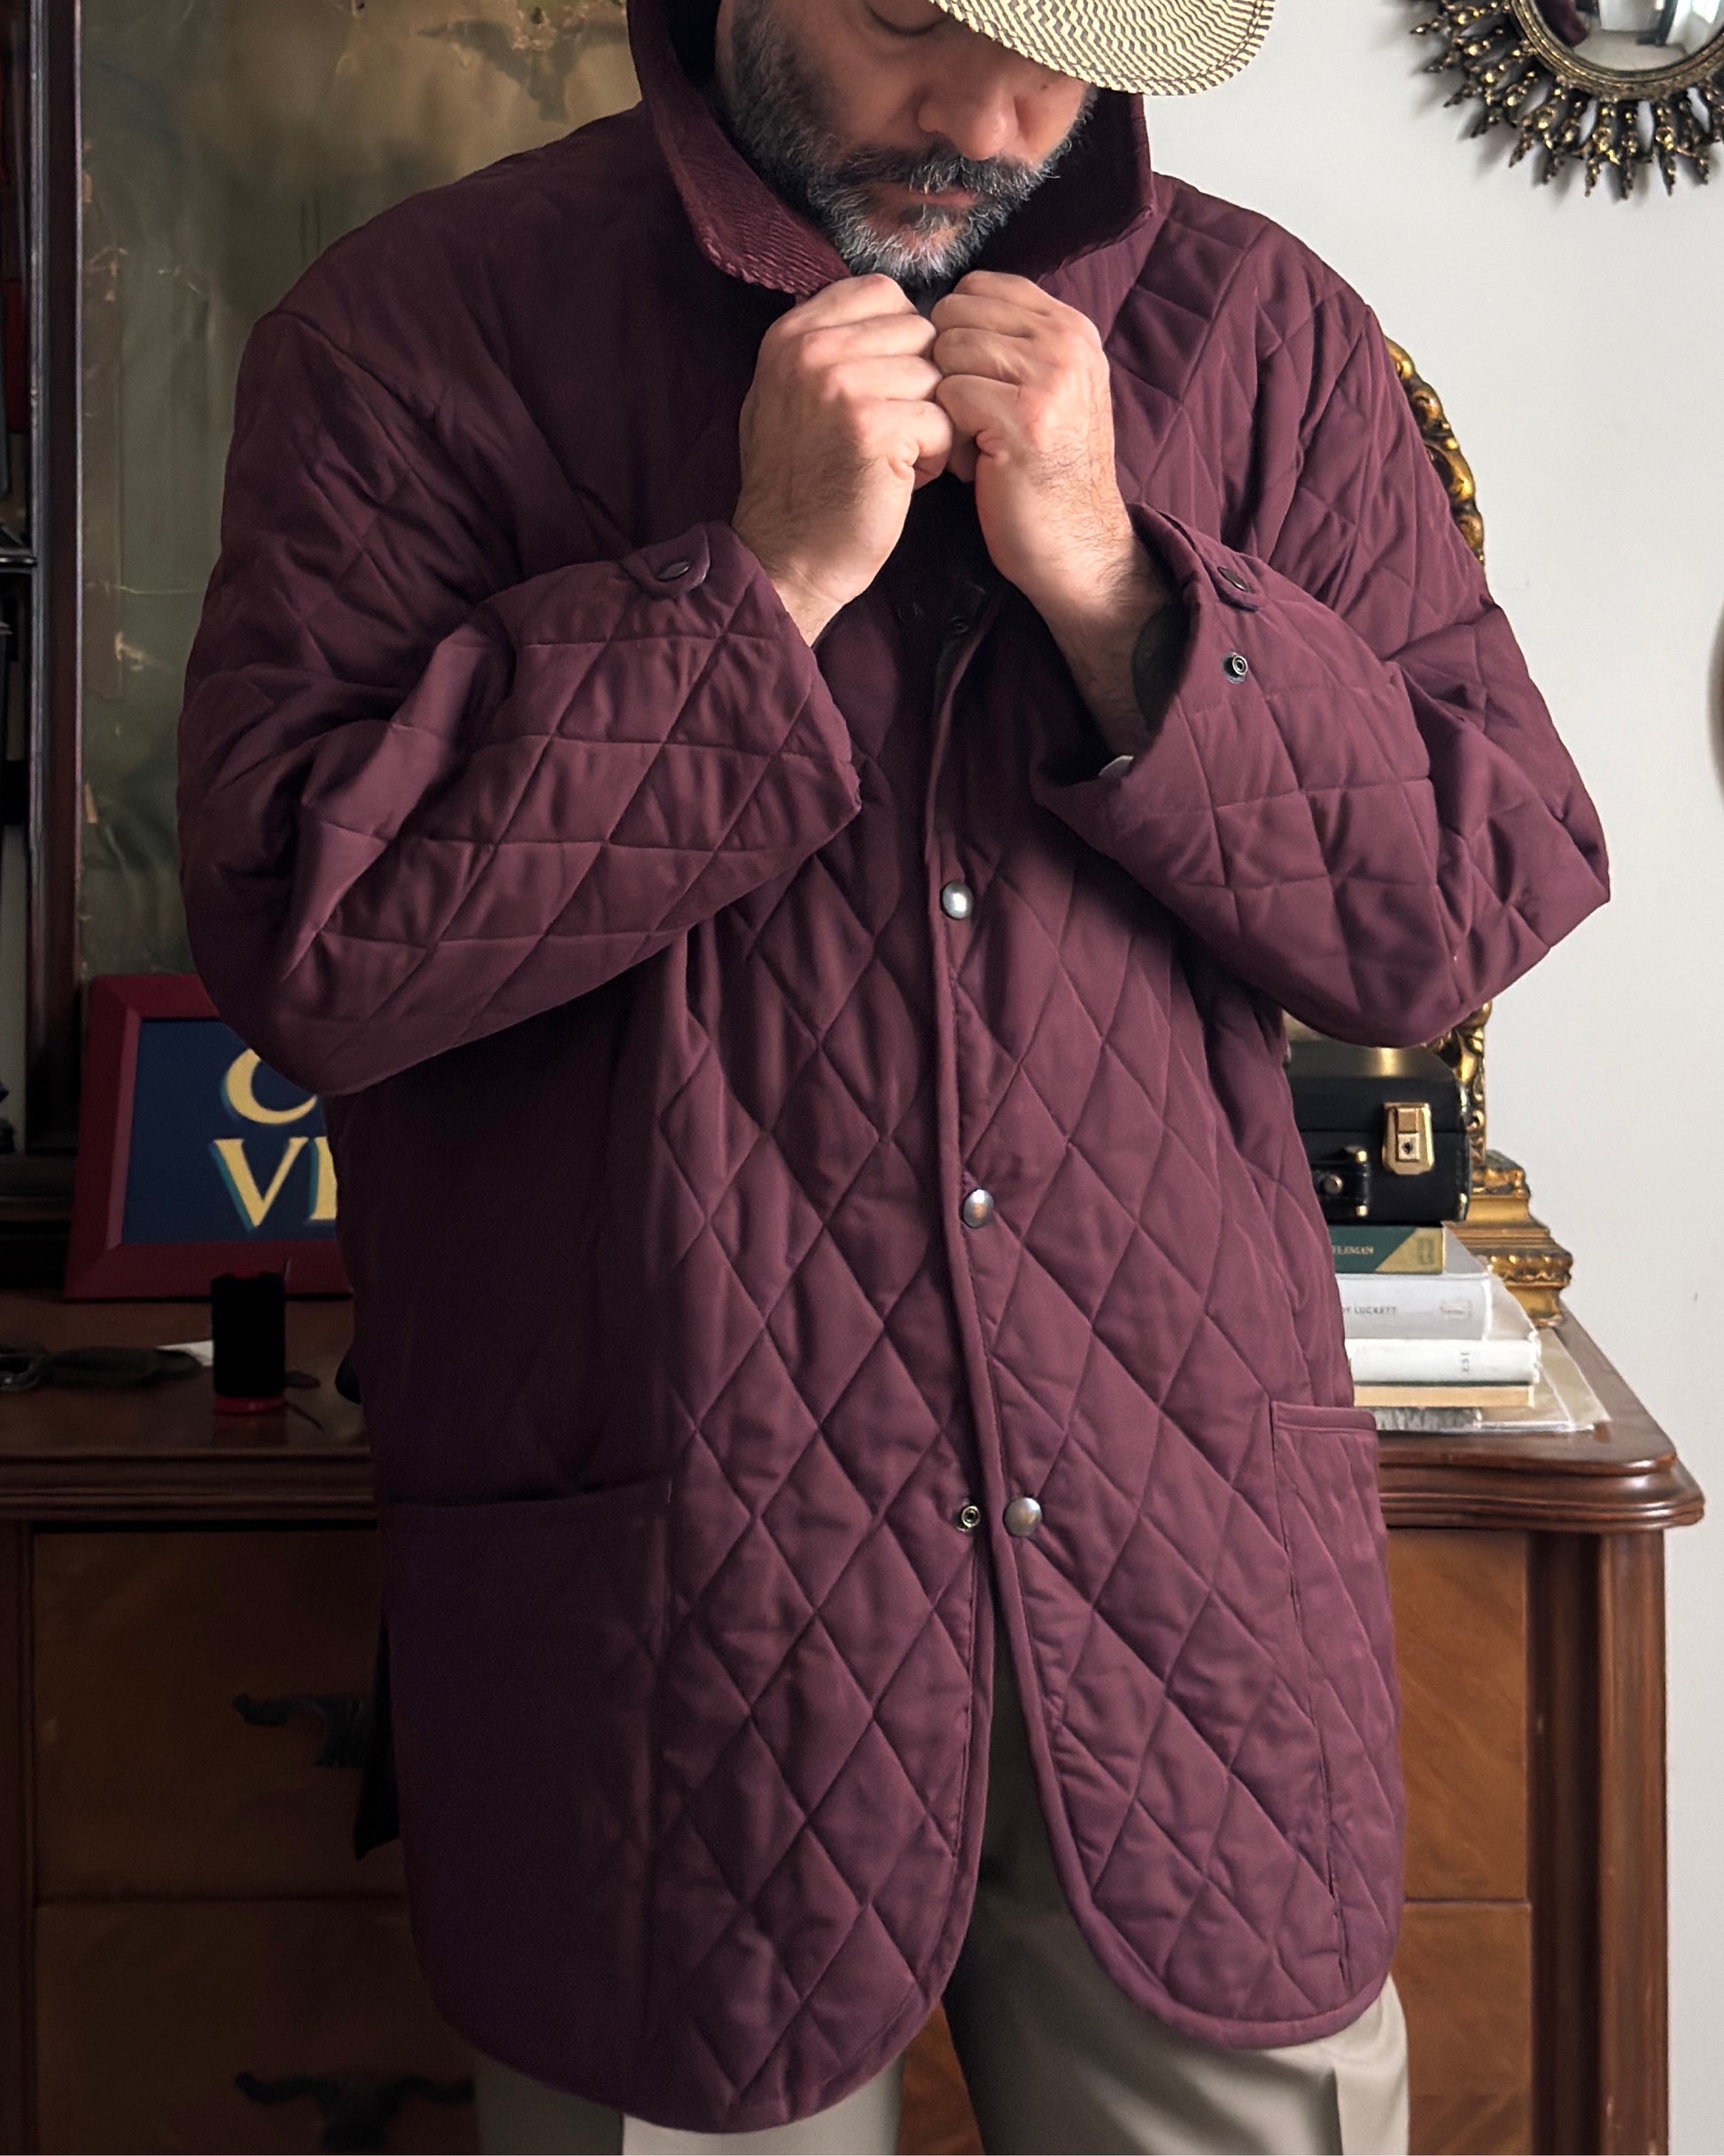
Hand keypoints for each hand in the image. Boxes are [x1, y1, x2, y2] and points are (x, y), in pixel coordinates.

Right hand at [733, 275, 953, 645]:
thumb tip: (887, 310)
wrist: (785, 559)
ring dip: (931, 421)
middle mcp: (811, 350)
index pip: (882, 293)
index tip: (889, 387)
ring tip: (900, 458)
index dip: (903, 341)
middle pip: (917, 331)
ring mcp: (841, 385)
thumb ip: (827, 348)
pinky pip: (943, 420)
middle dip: (922, 383)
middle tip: (900, 430)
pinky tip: (906, 480)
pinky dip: (937, 456)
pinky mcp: (874, 428)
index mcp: (792, 334)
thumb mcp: (787, 396)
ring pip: (935, 376)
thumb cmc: (798, 485)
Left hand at [932, 272, 1177, 748]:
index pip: (979, 286)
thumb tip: (943, 308)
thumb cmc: (1047, 474)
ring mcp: (1049, 376)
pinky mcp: (1024, 416)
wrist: (1078, 547)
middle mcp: (1066, 341)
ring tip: (973, 441)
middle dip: (946, 367)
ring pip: (947, 351)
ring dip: (945, 402)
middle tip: (970, 419)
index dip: (957, 333)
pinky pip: (948, 395)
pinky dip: (947, 435)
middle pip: (955, 314)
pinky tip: (972, 464)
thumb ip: (1013, 343)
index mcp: (1071, 327)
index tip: (974, 382)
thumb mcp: (1048, 391)